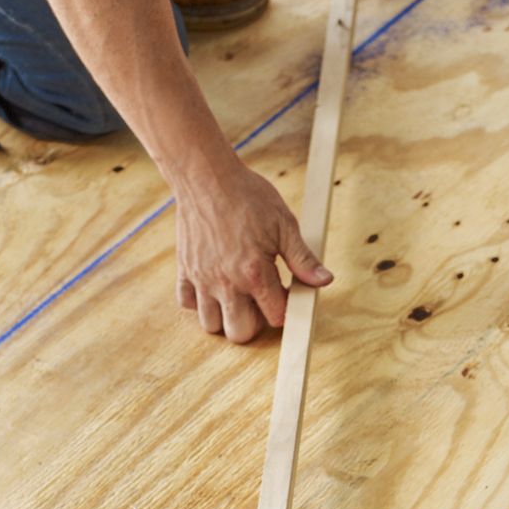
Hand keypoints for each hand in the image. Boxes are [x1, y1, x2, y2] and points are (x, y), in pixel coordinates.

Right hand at [174, 156, 331, 341]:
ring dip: (226, 317)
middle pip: (240, 333)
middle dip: (255, 323)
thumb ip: (302, 258)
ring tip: (237, 295)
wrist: (206, 175)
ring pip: (211, 325)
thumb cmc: (247, 195)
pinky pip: (187, 303)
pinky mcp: (184, 269)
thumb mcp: (284, 224)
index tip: (285, 292)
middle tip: (260, 299)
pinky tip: (214, 285)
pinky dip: (199, 302)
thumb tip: (324, 281)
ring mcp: (201, 278)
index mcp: (253, 272)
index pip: (275, 317)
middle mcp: (225, 282)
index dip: (284, 309)